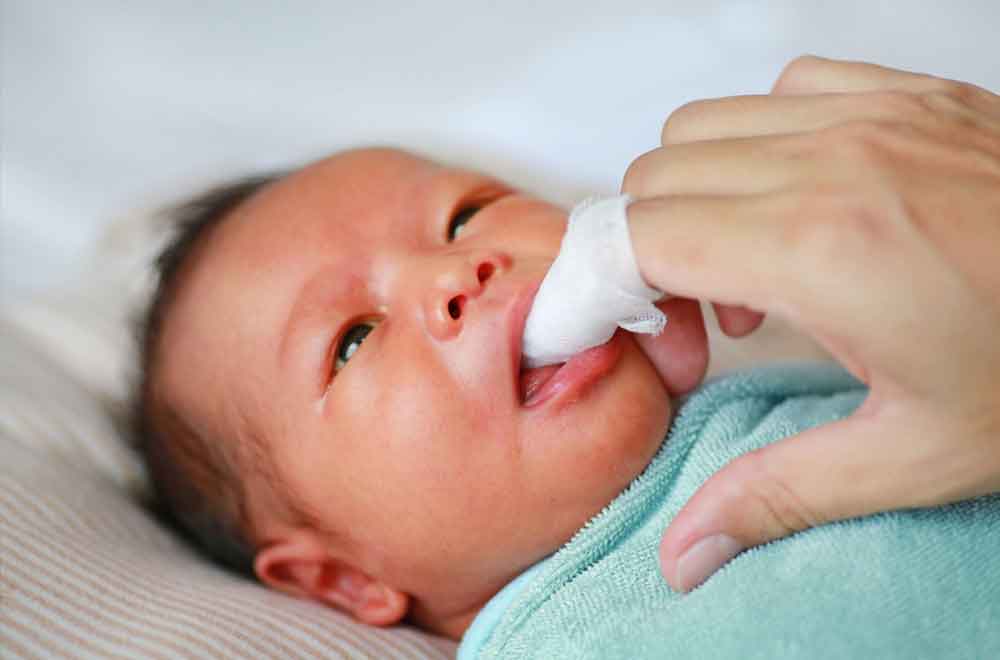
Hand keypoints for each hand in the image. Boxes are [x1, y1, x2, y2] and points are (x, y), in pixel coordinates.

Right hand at [621, 56, 999, 591]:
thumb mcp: (915, 454)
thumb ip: (779, 494)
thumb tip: (689, 549)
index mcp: (822, 250)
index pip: (636, 236)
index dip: (599, 290)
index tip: (619, 336)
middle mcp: (835, 162)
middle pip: (651, 181)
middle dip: (643, 258)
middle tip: (698, 327)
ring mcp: (873, 115)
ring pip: (698, 129)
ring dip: (690, 198)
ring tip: (748, 268)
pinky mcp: (907, 95)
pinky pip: (777, 93)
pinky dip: (754, 144)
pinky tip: (796, 202)